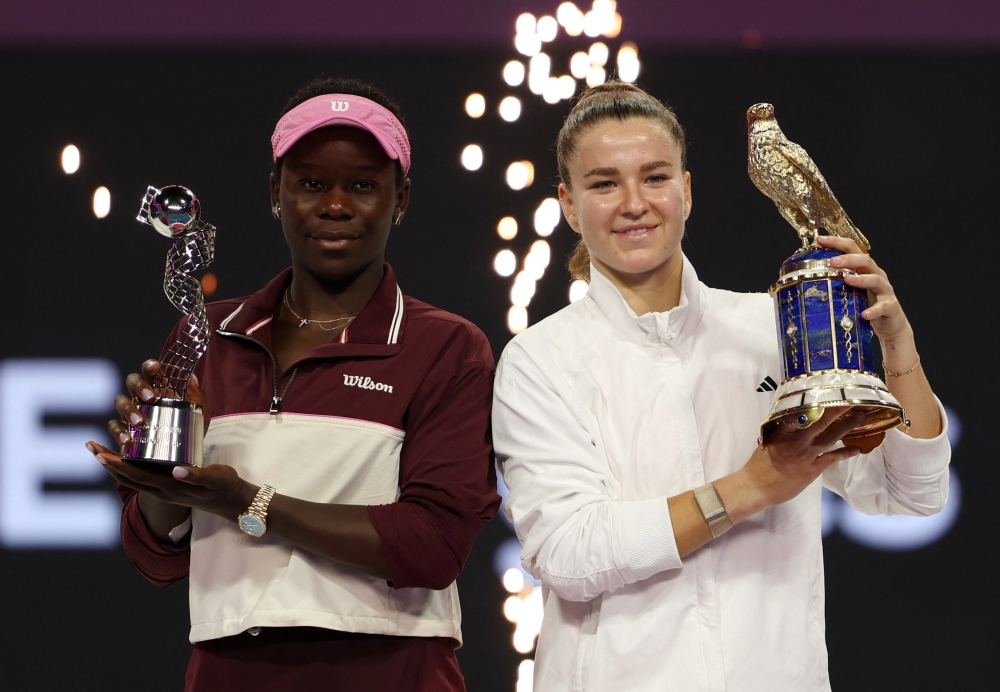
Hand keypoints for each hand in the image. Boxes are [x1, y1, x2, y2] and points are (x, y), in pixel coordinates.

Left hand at [85, 439, 253, 519]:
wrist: (230, 501)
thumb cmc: (223, 486)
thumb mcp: (215, 478)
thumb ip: (197, 475)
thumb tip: (177, 471)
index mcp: (170, 488)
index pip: (137, 476)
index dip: (118, 465)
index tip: (101, 453)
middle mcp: (161, 491)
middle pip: (127, 478)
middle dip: (107, 462)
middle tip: (90, 445)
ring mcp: (163, 491)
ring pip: (131, 480)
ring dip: (113, 466)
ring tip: (99, 451)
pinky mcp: (167, 487)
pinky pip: (141, 478)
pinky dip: (127, 467)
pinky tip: (125, 456)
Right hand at [107, 360, 211, 447]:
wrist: (185, 451)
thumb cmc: (191, 425)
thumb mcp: (199, 412)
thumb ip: (196, 395)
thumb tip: (191, 377)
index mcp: (159, 387)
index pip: (152, 372)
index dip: (150, 366)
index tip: (155, 366)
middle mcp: (142, 396)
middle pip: (132, 381)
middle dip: (139, 386)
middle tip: (150, 398)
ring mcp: (130, 411)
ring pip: (121, 401)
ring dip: (128, 409)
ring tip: (139, 422)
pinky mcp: (124, 429)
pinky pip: (114, 426)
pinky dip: (118, 431)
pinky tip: (126, 439)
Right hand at [720, 407, 863, 521]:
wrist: (758, 487)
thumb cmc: (760, 462)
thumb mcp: (768, 439)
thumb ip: (782, 427)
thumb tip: (795, 413)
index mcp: (783, 431)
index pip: (802, 411)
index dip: (816, 401)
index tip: (828, 390)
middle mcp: (797, 441)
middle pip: (821, 421)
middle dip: (838, 409)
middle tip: (852, 399)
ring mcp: (806, 455)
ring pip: (830, 437)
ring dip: (846, 427)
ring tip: (860, 417)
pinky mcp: (813, 469)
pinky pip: (831, 458)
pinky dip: (844, 453)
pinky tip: (856, 448)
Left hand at [817, 235, 912, 348]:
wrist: (890, 324)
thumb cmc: (865, 304)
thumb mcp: (848, 291)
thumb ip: (833, 284)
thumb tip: (803, 282)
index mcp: (863, 269)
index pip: (852, 249)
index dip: (837, 242)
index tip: (820, 239)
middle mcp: (876, 275)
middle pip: (865, 260)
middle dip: (849, 259)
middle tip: (833, 261)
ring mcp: (884, 290)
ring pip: (875, 279)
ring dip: (861, 279)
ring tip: (847, 279)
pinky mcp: (890, 307)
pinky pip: (883, 306)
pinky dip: (874, 310)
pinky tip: (865, 314)